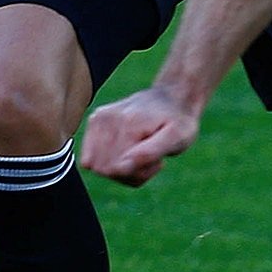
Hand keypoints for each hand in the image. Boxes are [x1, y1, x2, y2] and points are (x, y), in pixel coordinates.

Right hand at [82, 89, 200, 186]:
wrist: (172, 98)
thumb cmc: (178, 122)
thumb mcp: (178, 138)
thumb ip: (151, 152)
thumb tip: (124, 164)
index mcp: (127, 124)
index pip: (117, 169)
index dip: (138, 173)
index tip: (158, 162)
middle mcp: (107, 119)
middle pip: (105, 169)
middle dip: (130, 172)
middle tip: (151, 158)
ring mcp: (97, 119)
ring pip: (97, 166)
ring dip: (121, 169)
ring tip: (141, 154)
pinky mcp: (94, 122)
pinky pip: (92, 157)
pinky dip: (112, 161)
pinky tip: (130, 151)